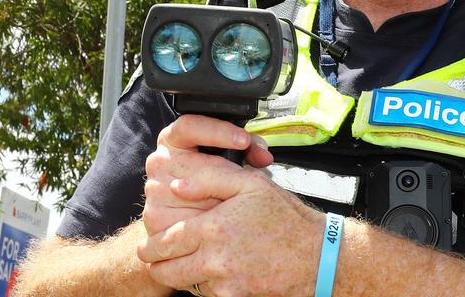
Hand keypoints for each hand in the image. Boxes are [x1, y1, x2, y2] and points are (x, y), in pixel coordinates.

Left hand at [138, 114, 320, 295]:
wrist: (318, 257)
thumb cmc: (284, 217)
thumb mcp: (250, 184)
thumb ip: (209, 178)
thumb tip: (175, 184)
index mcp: (213, 228)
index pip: (164, 244)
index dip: (150, 248)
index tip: (146, 248)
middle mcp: (215, 260)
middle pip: (167, 271)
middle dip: (157, 266)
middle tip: (155, 260)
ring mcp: (226, 284)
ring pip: (186, 284)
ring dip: (182, 275)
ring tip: (190, 261)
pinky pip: (208, 294)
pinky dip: (206, 285)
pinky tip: (218, 270)